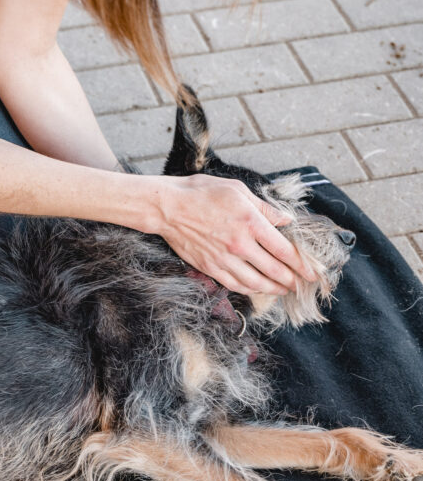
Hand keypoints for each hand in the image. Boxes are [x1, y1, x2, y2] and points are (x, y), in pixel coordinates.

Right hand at [154, 173, 312, 295]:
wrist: (168, 207)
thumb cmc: (201, 193)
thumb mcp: (237, 190)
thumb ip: (264, 208)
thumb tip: (286, 220)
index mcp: (251, 222)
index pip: (283, 250)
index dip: (301, 264)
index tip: (312, 272)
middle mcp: (240, 244)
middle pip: (274, 270)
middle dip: (292, 280)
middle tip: (302, 284)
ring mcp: (224, 258)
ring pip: (256, 282)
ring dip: (274, 289)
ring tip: (283, 289)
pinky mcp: (210, 267)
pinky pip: (235, 285)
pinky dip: (251, 289)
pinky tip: (258, 288)